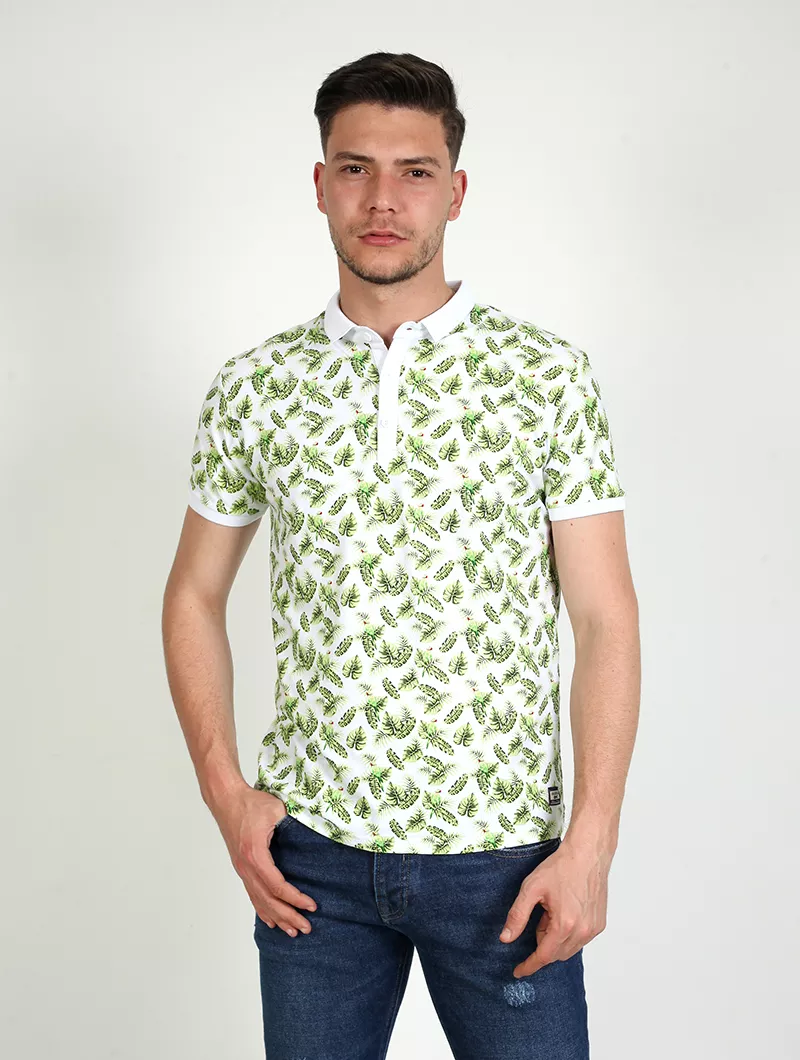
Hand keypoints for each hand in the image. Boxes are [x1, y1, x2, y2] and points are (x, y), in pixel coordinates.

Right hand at [211, 786, 316, 936]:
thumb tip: (311, 836)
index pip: (277, 886)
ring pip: (259, 900)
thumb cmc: (251, 802)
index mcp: (255, 854)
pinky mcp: (242, 867)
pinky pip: (252, 893)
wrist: (226, 800)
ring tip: (291, 931)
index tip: (311, 906)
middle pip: (268, 900)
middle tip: (306, 928)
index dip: (295, 899)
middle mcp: (246, 866)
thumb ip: (291, 825)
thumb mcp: (275, 809)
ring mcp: (242, 869)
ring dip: (276, 917)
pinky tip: (271, 920)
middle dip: (288, 916)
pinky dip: (262, 909)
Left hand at [498, 839, 610, 977]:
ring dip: (555, 939)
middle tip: (539, 917)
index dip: (529, 966)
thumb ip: (517, 915)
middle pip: (555, 954)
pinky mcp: (600, 924)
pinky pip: (580, 940)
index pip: (543, 957)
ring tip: (551, 911)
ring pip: (568, 949)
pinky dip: (568, 934)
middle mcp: (582, 931)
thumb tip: (506, 938)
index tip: (518, 971)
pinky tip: (564, 912)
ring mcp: (593, 929)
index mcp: (564, 925)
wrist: (587, 854)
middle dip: (541, 943)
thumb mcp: (531, 888)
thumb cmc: (561, 867)